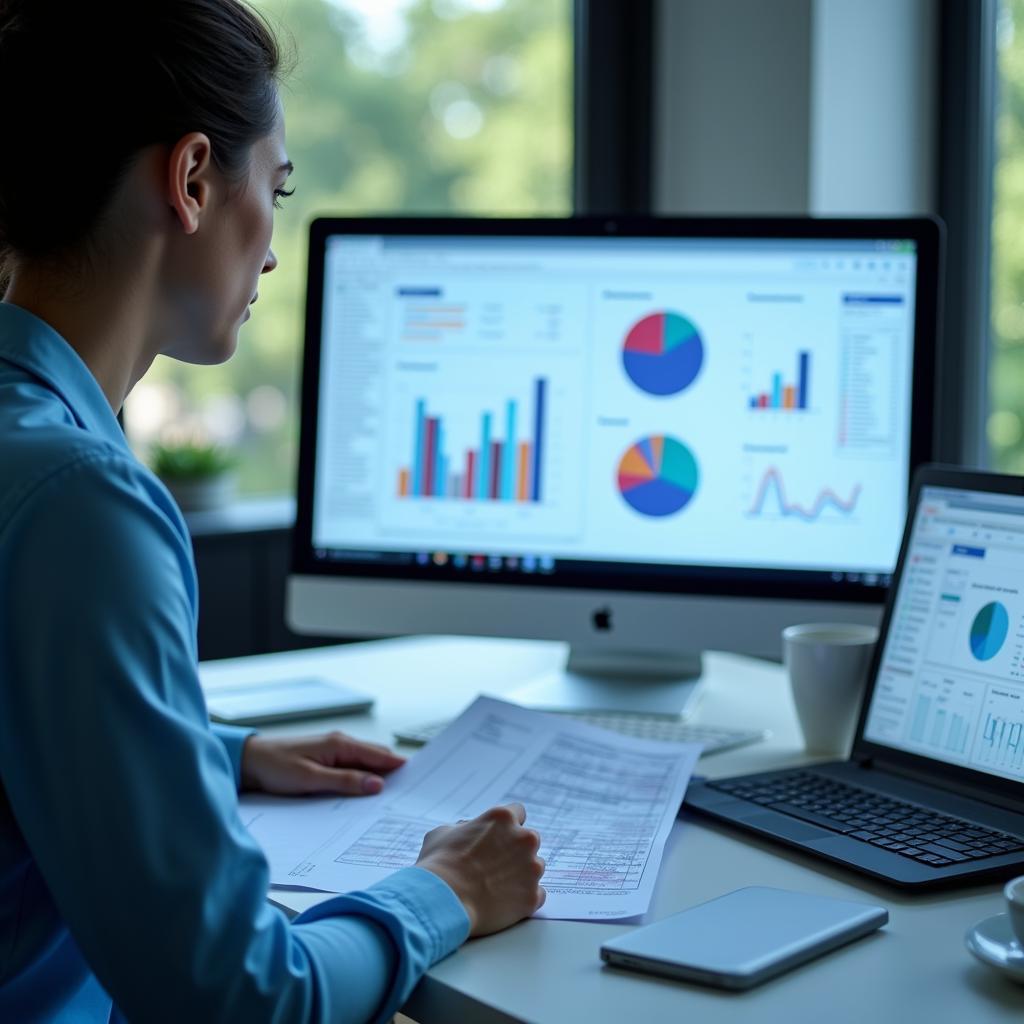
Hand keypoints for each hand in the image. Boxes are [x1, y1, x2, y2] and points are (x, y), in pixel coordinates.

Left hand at [240, 731, 404, 795]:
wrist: (248, 762)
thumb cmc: (275, 767)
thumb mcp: (310, 779)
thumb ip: (344, 781)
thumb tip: (377, 785)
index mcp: (341, 745)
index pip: (380, 756)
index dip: (401, 767)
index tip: (420, 781)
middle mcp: (341, 745)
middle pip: (377, 759)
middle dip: (394, 774)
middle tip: (410, 795)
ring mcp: (333, 752)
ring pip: (365, 765)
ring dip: (378, 779)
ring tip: (392, 799)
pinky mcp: (325, 761)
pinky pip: (352, 770)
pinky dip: (362, 780)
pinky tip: (365, 795)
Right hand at [415, 803, 545, 937]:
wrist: (443, 901)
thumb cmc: (439, 865)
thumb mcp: (442, 832)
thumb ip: (463, 827)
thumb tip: (467, 830)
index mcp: (503, 818)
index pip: (518, 812)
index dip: (506, 826)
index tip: (499, 837)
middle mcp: (523, 839)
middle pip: (529, 840)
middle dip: (516, 850)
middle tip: (495, 865)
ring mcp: (531, 868)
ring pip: (535, 867)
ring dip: (521, 874)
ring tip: (496, 887)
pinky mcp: (533, 896)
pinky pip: (537, 894)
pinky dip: (523, 898)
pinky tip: (504, 902)